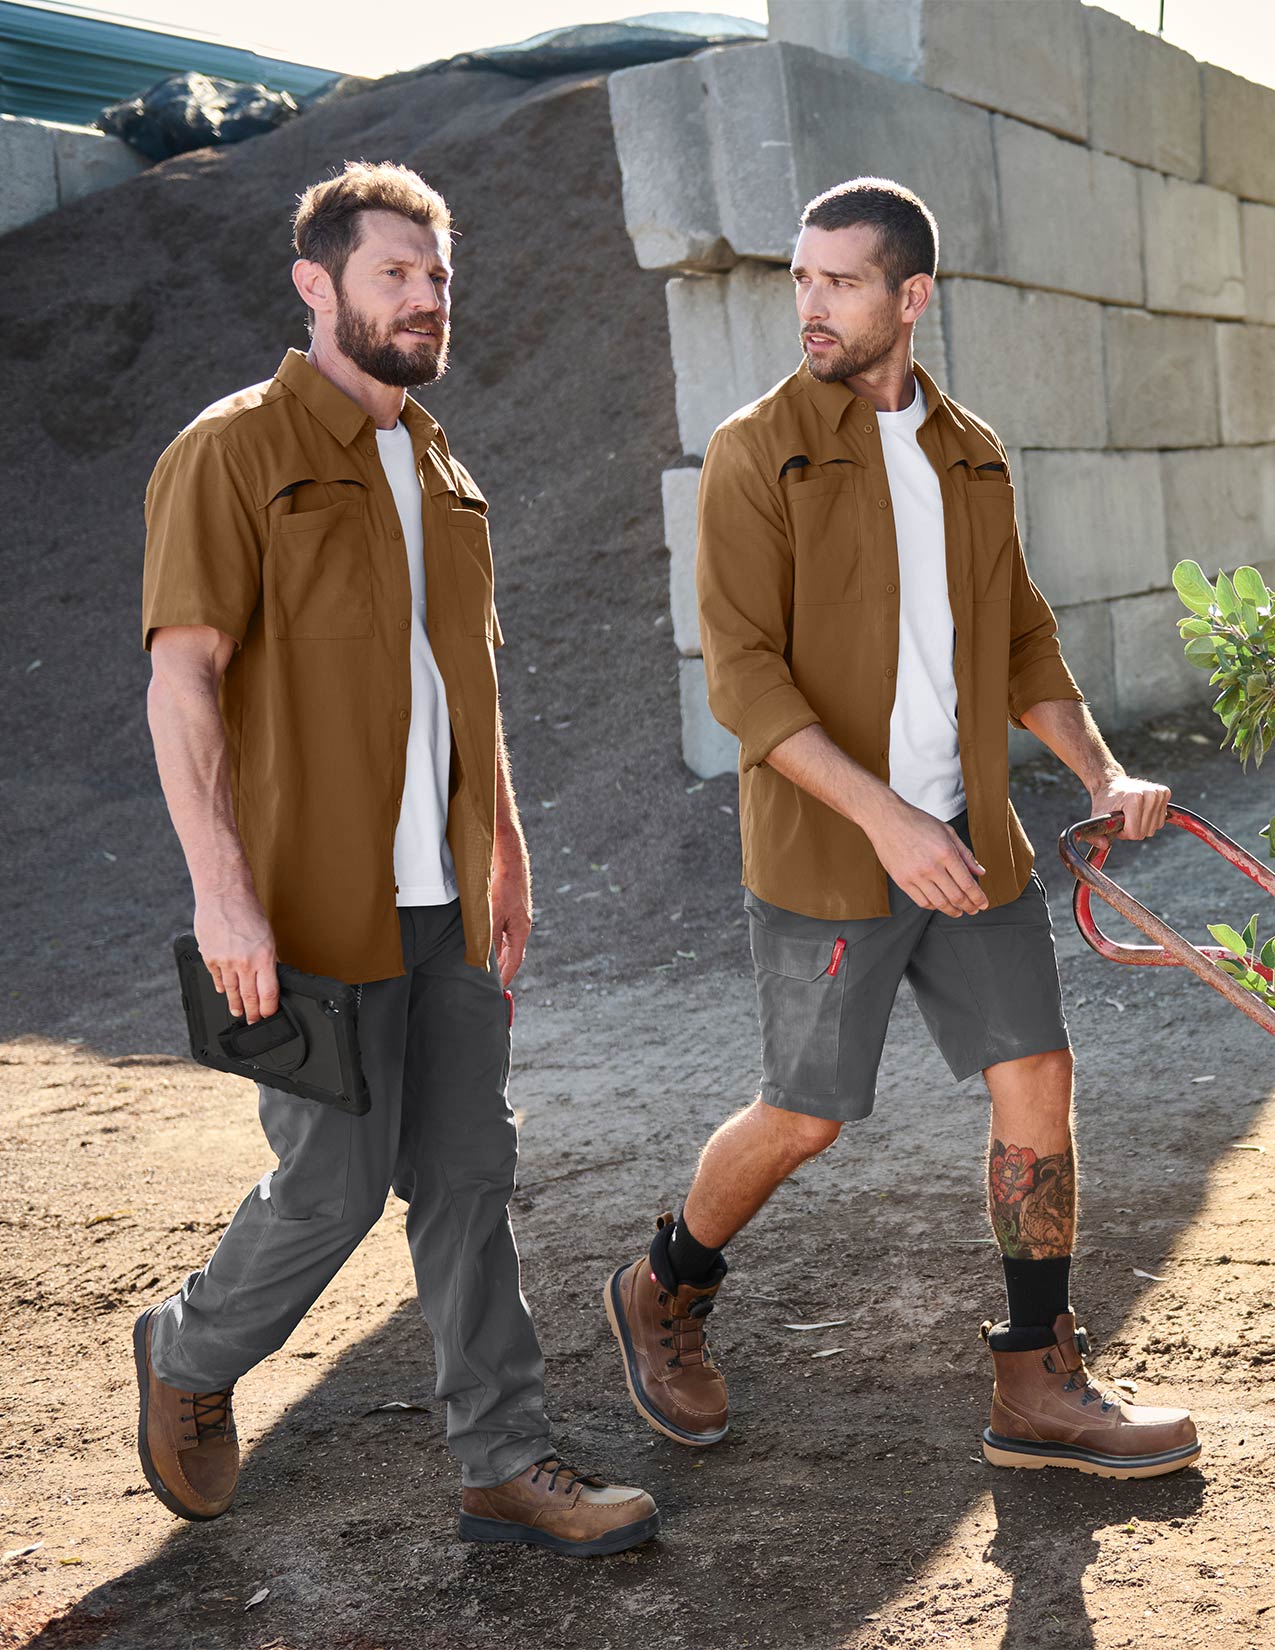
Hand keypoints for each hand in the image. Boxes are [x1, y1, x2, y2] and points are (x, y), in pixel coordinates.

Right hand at [194, 891, 277, 1022]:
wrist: (223, 895)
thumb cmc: (248, 911)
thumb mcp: (267, 936)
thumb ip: (266, 959)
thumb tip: (267, 978)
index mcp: (264, 957)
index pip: (268, 993)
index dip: (269, 1009)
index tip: (269, 1016)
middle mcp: (244, 963)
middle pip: (249, 997)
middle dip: (252, 1014)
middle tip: (253, 1022)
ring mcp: (225, 962)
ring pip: (231, 991)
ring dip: (235, 1004)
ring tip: (237, 1012)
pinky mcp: (210, 958)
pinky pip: (216, 979)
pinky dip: (221, 987)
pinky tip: (223, 992)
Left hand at [491, 836, 531, 987]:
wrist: (508, 859)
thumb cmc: (502, 886)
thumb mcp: (492, 916)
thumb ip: (490, 939)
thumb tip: (486, 961)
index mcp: (521, 931)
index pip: (515, 961)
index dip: (506, 976)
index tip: (498, 989)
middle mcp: (521, 926)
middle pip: (512, 953)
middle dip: (502, 968)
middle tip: (490, 982)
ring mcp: (517, 917)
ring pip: (507, 942)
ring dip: (498, 954)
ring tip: (487, 966)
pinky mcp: (510, 908)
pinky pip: (503, 930)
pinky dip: (496, 940)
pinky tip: (486, 941)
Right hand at [865, 797, 987, 916]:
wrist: (886, 820)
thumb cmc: (917, 822)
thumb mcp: (947, 832)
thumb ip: (965, 854)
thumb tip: (980, 872)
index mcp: (946, 853)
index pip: (967, 884)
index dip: (978, 898)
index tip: (983, 904)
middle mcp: (931, 867)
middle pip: (955, 896)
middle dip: (969, 906)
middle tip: (974, 910)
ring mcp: (915, 876)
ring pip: (939, 903)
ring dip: (952, 910)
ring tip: (959, 911)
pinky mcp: (902, 881)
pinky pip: (921, 901)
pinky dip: (933, 906)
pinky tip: (939, 904)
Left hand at [1090, 774, 1170, 840]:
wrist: (1111, 782)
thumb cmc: (1104, 802)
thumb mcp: (1096, 818)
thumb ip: (1095, 835)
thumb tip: (1104, 845)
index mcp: (1134, 799)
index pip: (1134, 832)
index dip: (1123, 833)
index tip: (1117, 824)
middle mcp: (1150, 794)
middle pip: (1145, 832)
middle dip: (1132, 830)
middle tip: (1124, 819)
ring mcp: (1158, 793)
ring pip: (1154, 827)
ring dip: (1141, 825)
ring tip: (1131, 814)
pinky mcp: (1165, 792)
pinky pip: (1160, 820)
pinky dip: (1150, 820)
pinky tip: (1141, 810)